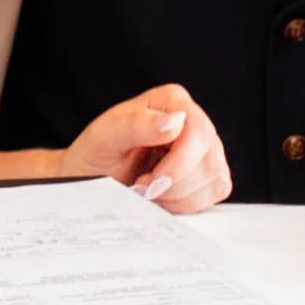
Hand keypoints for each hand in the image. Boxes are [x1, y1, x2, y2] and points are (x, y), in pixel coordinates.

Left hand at [60, 83, 231, 211]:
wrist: (90, 179)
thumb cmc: (96, 153)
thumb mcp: (104, 137)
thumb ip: (135, 125)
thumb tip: (174, 122)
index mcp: (171, 100)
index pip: (198, 130)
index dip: (180, 163)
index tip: (151, 181)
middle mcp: (192, 121)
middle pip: (209, 158)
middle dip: (174, 184)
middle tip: (142, 188)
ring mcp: (203, 149)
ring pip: (215, 179)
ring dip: (178, 196)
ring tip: (148, 191)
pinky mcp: (207, 174)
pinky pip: (214, 193)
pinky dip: (186, 204)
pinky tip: (163, 199)